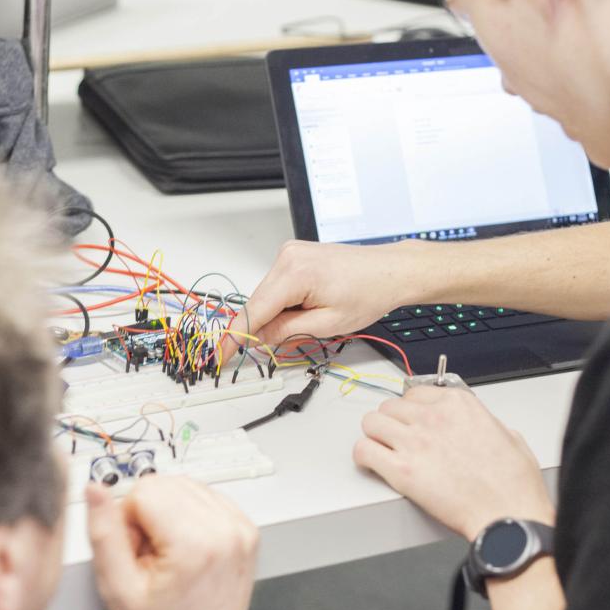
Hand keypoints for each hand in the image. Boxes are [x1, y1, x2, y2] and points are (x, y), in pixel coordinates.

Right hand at [86, 476, 261, 609]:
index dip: (128, 519)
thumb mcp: (118, 588)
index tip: (135, 552)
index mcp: (196, 543)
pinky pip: (206, 497)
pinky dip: (188, 515)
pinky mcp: (246, 529)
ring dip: (167, 513)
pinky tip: (184, 549)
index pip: (145, 489)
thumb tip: (95, 491)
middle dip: (147, 514)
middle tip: (149, 556)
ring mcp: (240, 528)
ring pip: (185, 485)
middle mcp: (225, 529)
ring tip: (167, 555)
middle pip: (165, 483)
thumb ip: (103, 533)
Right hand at [219, 239, 429, 361]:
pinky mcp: (294, 256)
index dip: (234, 337)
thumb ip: (286, 332)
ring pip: (267, 296)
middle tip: (292, 340)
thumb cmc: (369, 292)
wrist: (389, 271)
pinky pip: (277, 286)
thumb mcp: (327, 324)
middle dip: (265, 328)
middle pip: (258, 303)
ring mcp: (289, 253)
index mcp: (294, 272)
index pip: (253, 310)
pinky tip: (310, 307)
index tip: (220, 356)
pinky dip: (285, 303)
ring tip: (314, 317)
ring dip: (279, 315)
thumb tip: (257, 338)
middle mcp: (287, 256)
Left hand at [356, 384, 553, 539]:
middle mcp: (433, 418)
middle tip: (397, 438)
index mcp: (458, 405)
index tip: (411, 420)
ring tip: (382, 450)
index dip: (411, 410)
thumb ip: (487, 424)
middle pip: (390, 407)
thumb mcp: (510, 436)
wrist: (507, 517)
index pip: (415, 393)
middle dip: (392, 423)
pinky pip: (363, 451)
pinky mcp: (401, 470)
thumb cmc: (512, 485)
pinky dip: (364, 457)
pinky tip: (372, 464)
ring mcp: (415, 442)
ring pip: (371, 423)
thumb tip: (480, 427)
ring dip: (375, 436)